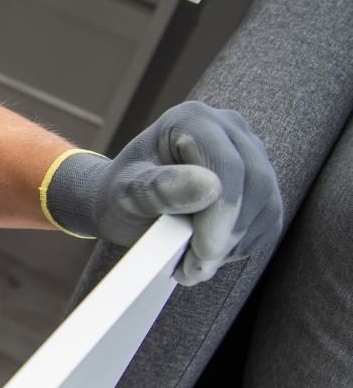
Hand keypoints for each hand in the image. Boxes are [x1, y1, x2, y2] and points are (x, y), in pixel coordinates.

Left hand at [45, 101, 280, 284]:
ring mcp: (251, 153)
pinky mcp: (261, 183)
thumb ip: (160, 189)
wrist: (126, 202)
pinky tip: (208, 254)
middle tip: (197, 268)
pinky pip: (268, 219)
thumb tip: (210, 187)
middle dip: (228, 234)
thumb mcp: (126, 194)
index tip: (205, 252)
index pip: (226, 164)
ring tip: (192, 264)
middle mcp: (230, 128)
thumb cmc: (120, 195)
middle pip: (255, 183)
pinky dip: (242, 245)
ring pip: (266, 204)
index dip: (222, 212)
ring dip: (233, 244)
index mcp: (192, 118)